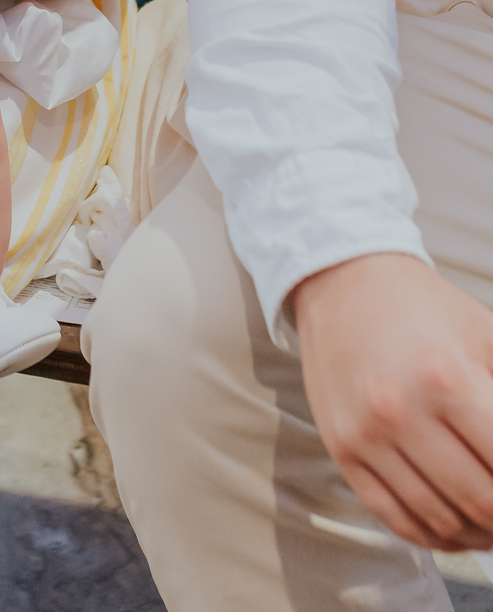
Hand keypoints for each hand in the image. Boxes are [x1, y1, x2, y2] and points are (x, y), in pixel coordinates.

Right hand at [293, 253, 492, 550]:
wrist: (342, 282)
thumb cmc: (422, 307)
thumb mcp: (487, 333)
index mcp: (445, 377)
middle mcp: (400, 410)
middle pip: (479, 502)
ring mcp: (366, 434)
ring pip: (438, 519)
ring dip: (477, 534)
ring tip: (491, 523)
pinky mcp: (342, 449)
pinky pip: (393, 517)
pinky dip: (432, 536)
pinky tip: (453, 528)